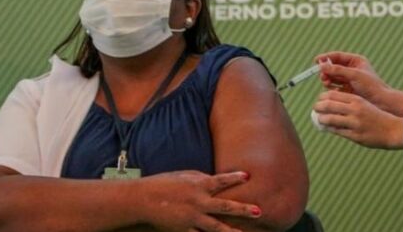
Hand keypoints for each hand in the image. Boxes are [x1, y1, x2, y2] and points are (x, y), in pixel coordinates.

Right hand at [139, 170, 260, 231]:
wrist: (143, 199)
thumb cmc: (165, 183)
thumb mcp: (185, 176)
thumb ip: (203, 179)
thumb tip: (218, 182)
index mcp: (199, 185)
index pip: (221, 180)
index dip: (234, 178)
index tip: (248, 176)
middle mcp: (198, 202)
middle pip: (225, 207)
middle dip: (242, 209)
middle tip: (258, 211)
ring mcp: (192, 218)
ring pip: (216, 228)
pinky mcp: (184, 230)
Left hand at [313, 90, 402, 149]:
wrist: (393, 130)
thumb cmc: (376, 116)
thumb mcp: (364, 104)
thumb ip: (349, 103)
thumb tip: (331, 103)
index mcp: (357, 100)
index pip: (333, 95)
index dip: (322, 97)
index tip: (319, 100)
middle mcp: (355, 110)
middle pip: (329, 105)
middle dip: (318, 106)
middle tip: (315, 108)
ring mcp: (354, 123)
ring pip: (330, 119)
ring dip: (321, 119)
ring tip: (318, 119)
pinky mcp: (355, 136)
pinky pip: (337, 131)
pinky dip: (330, 129)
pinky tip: (327, 127)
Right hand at [315, 51, 402, 116]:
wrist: (381, 102)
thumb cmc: (371, 86)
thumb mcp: (354, 75)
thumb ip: (338, 69)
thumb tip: (322, 65)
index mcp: (356, 61)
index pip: (337, 56)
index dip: (326, 58)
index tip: (316, 61)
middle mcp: (352, 69)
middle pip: (333, 66)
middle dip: (326, 70)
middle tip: (322, 76)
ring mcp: (349, 79)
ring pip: (333, 76)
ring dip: (328, 79)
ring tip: (327, 83)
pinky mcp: (347, 89)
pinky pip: (335, 86)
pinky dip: (332, 87)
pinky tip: (332, 90)